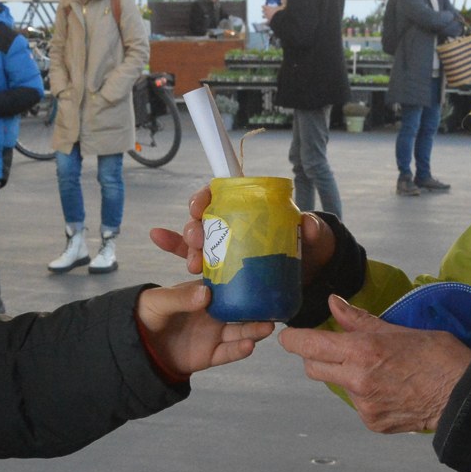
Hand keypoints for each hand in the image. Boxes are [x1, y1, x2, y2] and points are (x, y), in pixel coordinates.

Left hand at [135, 281, 272, 372]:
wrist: (139, 345)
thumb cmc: (147, 313)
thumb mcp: (159, 301)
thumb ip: (181, 298)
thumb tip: (206, 294)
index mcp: (204, 294)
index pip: (227, 285)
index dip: (244, 282)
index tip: (261, 278)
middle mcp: (214, 312)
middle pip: (241, 310)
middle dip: (258, 309)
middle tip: (273, 307)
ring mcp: (214, 334)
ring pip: (240, 332)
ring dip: (255, 330)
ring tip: (268, 327)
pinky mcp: (211, 354)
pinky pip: (228, 352)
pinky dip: (239, 350)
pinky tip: (250, 346)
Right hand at [149, 185, 336, 282]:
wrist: (309, 275)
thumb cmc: (308, 247)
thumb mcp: (314, 237)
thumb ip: (312, 230)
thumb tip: (307, 224)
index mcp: (249, 209)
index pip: (221, 196)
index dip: (205, 197)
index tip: (200, 206)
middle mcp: (231, 224)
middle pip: (203, 220)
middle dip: (194, 228)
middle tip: (198, 241)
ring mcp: (224, 247)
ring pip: (196, 242)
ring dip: (187, 249)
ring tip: (192, 263)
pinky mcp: (221, 270)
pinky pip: (194, 258)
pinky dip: (173, 249)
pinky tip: (156, 237)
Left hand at [277, 296, 470, 432]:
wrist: (464, 396)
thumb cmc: (438, 356)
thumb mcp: (398, 329)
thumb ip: (360, 319)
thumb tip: (334, 303)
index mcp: (361, 350)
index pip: (308, 346)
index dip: (293, 340)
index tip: (288, 336)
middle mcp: (356, 380)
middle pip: (313, 368)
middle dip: (316, 357)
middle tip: (336, 348)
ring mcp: (363, 405)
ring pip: (337, 386)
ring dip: (346, 375)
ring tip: (379, 369)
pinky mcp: (372, 423)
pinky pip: (357, 404)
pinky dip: (366, 395)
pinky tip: (389, 388)